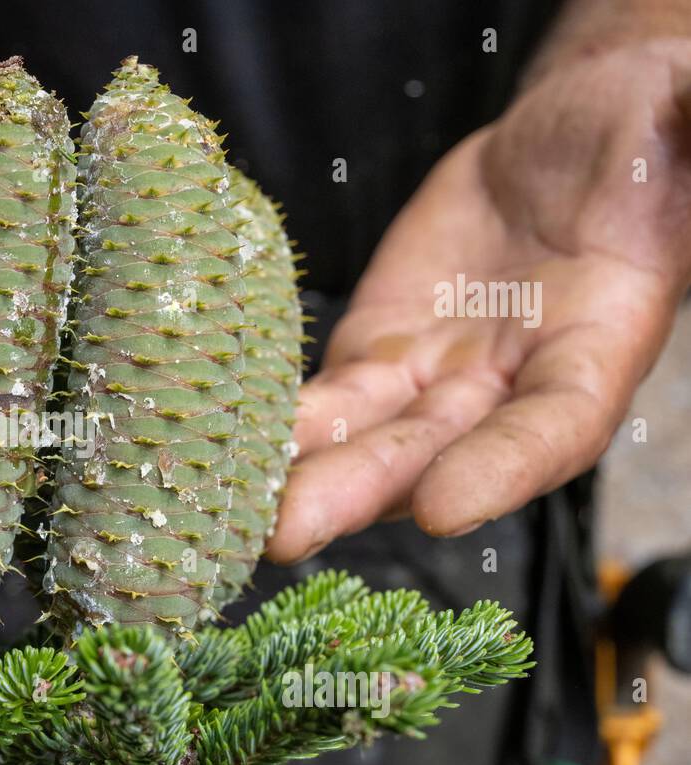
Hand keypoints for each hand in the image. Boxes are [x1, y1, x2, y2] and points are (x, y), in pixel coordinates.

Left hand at [266, 38, 690, 562]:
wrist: (569, 153)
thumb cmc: (644, 145)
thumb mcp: (681, 132)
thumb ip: (690, 143)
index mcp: (595, 358)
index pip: (551, 431)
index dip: (500, 471)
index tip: (444, 507)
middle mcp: (508, 392)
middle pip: (432, 456)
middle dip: (360, 493)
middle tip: (288, 532)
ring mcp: (436, 380)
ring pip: (365, 438)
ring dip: (302, 475)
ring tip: (236, 512)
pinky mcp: (378, 353)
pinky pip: (326, 397)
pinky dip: (278, 421)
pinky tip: (219, 438)